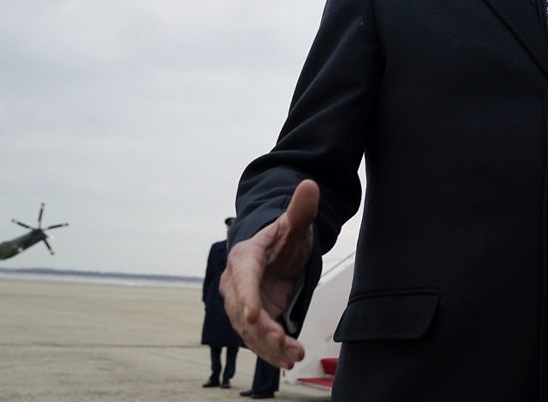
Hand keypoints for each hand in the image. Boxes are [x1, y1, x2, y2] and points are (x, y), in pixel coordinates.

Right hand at [221, 179, 319, 368]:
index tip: (254, 315)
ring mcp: (243, 304)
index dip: (248, 297)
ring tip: (292, 356)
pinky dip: (270, 351)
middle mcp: (237, 284)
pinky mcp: (253, 319)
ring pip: (250, 330)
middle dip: (262, 329)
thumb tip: (310, 185)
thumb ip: (301, 208)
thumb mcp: (295, 222)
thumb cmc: (285, 236)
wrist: (276, 252)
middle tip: (284, 342)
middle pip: (244, 311)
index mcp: (245, 258)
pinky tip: (286, 362)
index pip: (244, 279)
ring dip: (269, 346)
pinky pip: (258, 337)